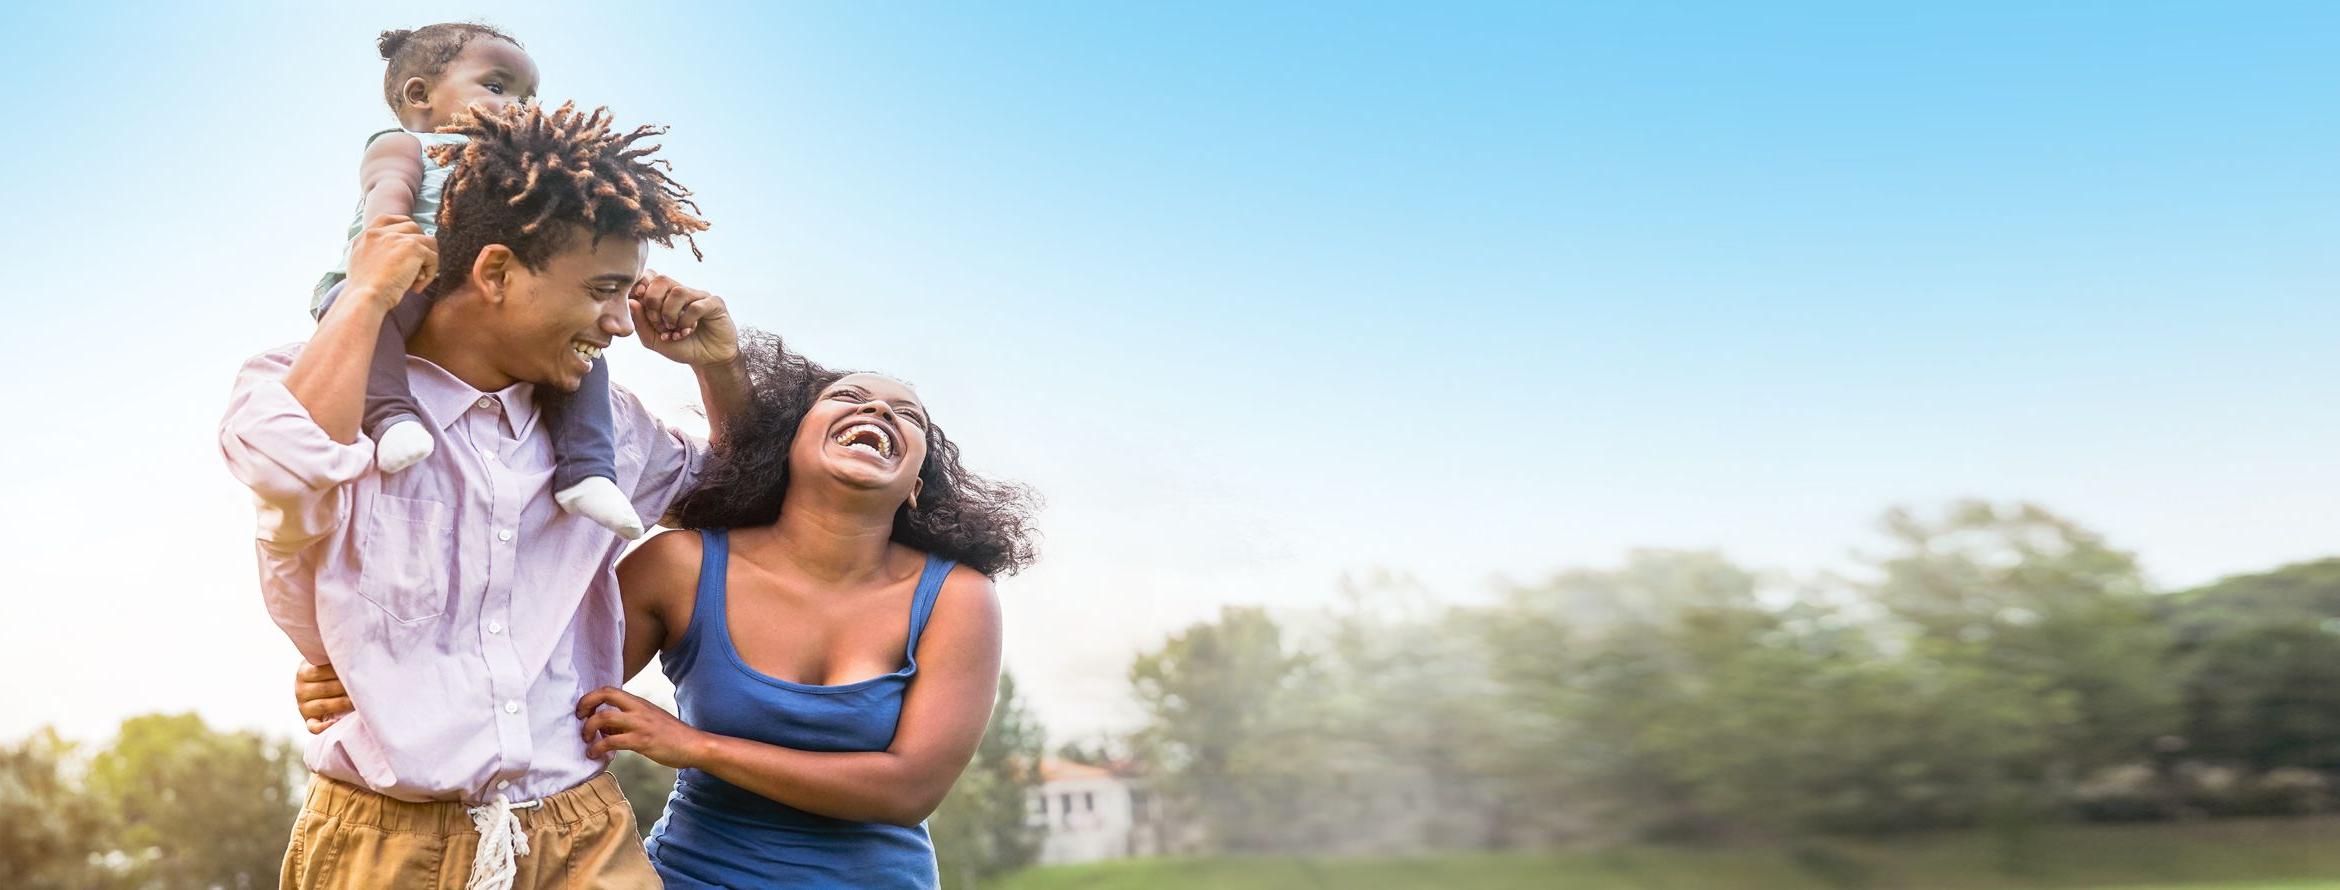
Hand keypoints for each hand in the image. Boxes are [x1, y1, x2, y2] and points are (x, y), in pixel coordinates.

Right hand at [294, 661, 352, 734]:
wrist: (325, 687)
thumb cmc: (333, 671)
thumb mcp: (329, 662)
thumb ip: (334, 659)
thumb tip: (352, 657)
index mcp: (303, 672)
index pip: (320, 671)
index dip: (339, 671)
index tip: (356, 669)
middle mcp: (300, 690)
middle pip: (325, 688)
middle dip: (345, 687)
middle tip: (363, 685)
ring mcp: (303, 707)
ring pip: (323, 706)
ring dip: (343, 703)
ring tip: (359, 699)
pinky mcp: (309, 721)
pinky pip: (314, 727)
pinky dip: (324, 727)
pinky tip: (337, 723)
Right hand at [344, 214, 437, 310]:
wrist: (364, 298)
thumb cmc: (363, 292)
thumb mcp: (361, 268)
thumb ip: (377, 256)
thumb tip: (404, 258)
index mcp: (366, 236)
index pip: (387, 219)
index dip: (403, 226)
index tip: (411, 241)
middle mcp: (380, 233)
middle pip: (413, 227)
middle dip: (420, 246)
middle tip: (417, 269)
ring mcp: (397, 237)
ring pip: (428, 242)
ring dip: (427, 262)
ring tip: (417, 281)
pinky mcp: (412, 247)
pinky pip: (433, 257)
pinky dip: (430, 274)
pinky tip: (416, 288)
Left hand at [577, 686, 708, 767]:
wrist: (694, 745)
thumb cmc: (671, 735)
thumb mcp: (650, 719)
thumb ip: (628, 719)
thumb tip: (605, 728)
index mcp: (639, 702)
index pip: (609, 689)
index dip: (591, 697)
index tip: (583, 711)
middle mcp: (638, 709)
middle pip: (605, 695)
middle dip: (585, 705)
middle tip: (579, 719)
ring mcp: (640, 724)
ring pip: (604, 717)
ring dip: (589, 728)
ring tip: (586, 740)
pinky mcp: (642, 741)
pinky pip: (612, 741)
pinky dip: (598, 748)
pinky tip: (595, 754)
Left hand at [628, 271, 737, 367]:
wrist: (706, 360)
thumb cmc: (680, 347)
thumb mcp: (653, 339)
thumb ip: (640, 322)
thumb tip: (631, 302)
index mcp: (666, 295)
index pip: (651, 276)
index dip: (641, 285)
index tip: (638, 301)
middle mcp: (682, 291)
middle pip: (662, 279)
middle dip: (653, 302)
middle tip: (657, 323)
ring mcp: (699, 296)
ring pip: (678, 291)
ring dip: (670, 314)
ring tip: (673, 329)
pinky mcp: (714, 304)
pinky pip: (696, 306)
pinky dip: (687, 321)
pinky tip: (688, 331)